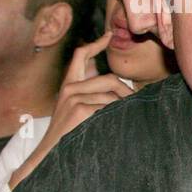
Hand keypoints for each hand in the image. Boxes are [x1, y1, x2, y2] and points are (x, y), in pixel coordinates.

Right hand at [9, 33, 133, 189]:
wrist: (53, 156)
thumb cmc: (73, 136)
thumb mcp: (82, 112)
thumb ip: (96, 97)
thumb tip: (121, 89)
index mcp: (69, 86)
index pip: (80, 57)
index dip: (95, 44)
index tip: (109, 35)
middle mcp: (70, 88)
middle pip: (111, 79)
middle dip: (129, 94)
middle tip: (138, 107)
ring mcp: (74, 97)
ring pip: (115, 95)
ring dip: (126, 109)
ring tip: (128, 122)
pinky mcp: (81, 108)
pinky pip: (112, 107)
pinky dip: (120, 117)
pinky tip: (117, 128)